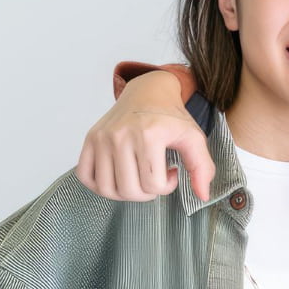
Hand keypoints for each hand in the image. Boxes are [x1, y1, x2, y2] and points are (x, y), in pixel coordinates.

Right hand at [77, 71, 212, 200]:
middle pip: (129, 190)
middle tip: (155, 179)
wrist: (148, 92)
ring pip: (107, 189)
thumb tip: (203, 195)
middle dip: (147, 194)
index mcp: (149, 135)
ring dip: (125, 193)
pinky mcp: (90, 140)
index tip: (171, 172)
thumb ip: (202, 168)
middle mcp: (121, 135)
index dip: (167, 187)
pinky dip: (101, 186)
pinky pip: (86, 177)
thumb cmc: (170, 117)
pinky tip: (119, 176)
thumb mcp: (194, 138)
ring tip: (138, 179)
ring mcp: (102, 138)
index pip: (153, 185)